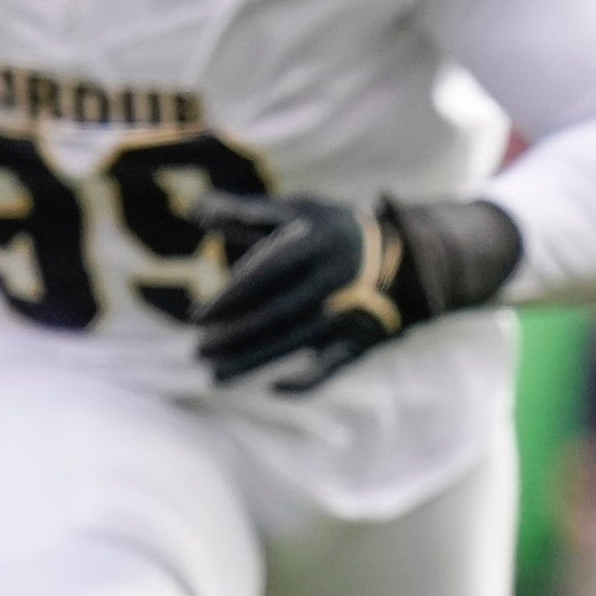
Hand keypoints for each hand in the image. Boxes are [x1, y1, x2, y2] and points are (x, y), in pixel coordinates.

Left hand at [197, 192, 519, 391]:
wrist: (401, 257)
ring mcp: (352, 311)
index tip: (195, 316)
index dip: (230, 296)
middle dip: (234, 336)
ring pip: (297, 343)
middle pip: (278, 314)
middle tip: (196, 351)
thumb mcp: (296, 213)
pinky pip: (335, 365)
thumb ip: (246, 212)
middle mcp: (336, 278)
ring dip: (254, 362)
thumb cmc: (329, 231)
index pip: (267, 273)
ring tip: (214, 375)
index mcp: (318, 242)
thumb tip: (194, 206)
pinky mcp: (361, 338)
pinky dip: (308, 380)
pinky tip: (272, 388)